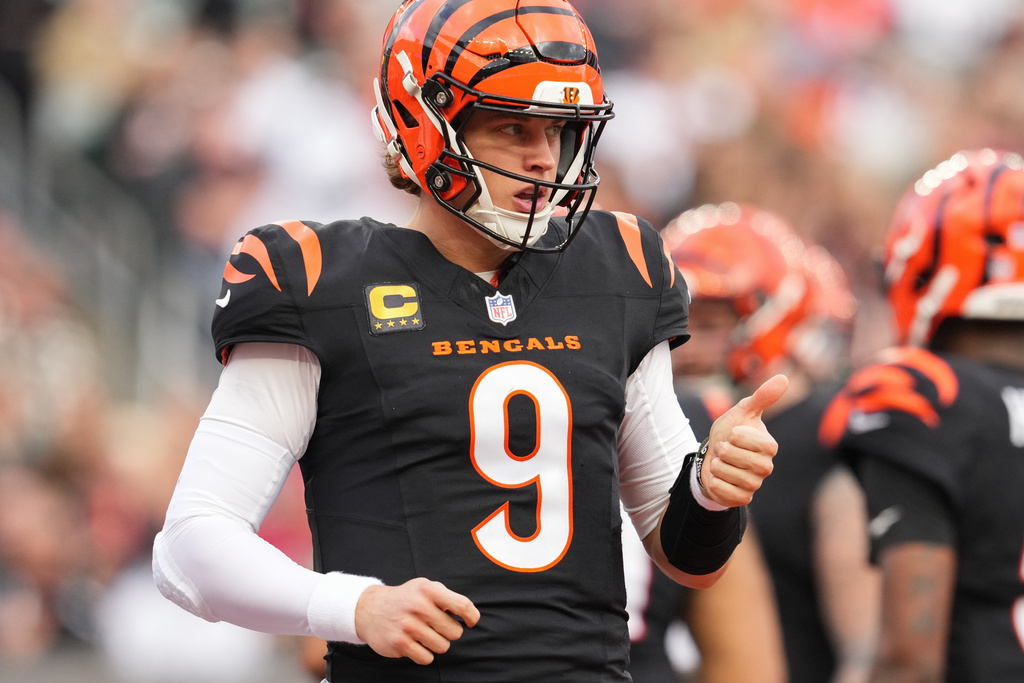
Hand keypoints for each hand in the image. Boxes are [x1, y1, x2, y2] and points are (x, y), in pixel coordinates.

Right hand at [355, 577, 479, 664]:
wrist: (370, 609)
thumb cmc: (405, 599)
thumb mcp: (424, 587)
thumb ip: (446, 597)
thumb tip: (467, 614)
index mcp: (429, 590)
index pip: (462, 605)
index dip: (472, 616)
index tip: (470, 622)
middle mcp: (419, 606)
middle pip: (455, 632)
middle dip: (448, 632)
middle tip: (435, 626)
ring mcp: (408, 626)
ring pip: (443, 647)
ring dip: (436, 643)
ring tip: (424, 634)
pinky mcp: (400, 643)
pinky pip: (427, 658)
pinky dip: (424, 654)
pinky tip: (414, 643)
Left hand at [703, 374, 787, 507]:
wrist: (712, 456)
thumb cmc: (730, 432)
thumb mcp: (742, 411)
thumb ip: (762, 397)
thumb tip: (784, 378)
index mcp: (770, 446)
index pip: (751, 441)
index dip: (735, 436)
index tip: (733, 434)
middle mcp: (766, 467)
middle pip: (738, 458)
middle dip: (723, 450)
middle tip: (724, 448)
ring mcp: (755, 485)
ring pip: (728, 475)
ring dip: (716, 465)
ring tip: (721, 462)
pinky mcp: (743, 499)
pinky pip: (723, 492)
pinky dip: (715, 482)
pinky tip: (719, 478)